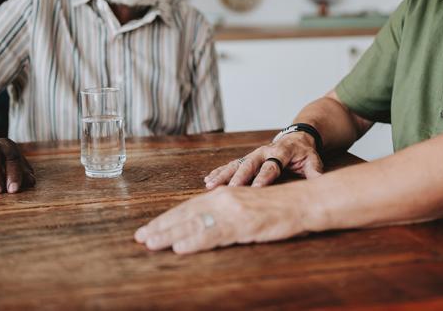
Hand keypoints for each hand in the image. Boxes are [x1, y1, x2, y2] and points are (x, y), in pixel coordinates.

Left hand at [134, 185, 306, 253]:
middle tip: (140, 238)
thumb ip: (224, 213)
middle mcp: (224, 200)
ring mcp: (233, 212)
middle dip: (161, 227)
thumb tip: (202, 225)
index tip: (148, 229)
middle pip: (186, 215)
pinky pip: (215, 234)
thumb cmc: (276, 206)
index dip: (166, 219)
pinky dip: (196, 241)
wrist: (303, 202)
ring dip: (171, 235)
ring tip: (151, 243)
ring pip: (195, 224)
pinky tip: (181, 247)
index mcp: (223, 195)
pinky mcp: (244, 225)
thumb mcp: (245, 206)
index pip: (187, 208)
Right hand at [203, 132, 322, 188]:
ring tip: (210, 185)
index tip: (256, 188)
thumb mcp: (314, 160)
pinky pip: (232, 165)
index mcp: (282, 151)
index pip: (272, 165)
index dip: (264, 177)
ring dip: (223, 174)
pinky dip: (220, 172)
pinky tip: (208, 180)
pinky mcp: (248, 158)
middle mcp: (265, 151)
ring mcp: (254, 154)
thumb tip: (319, 183)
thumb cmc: (306, 153)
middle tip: (229, 189)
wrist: (298, 137)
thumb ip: (315, 171)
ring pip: (237, 164)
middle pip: (249, 164)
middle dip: (239, 177)